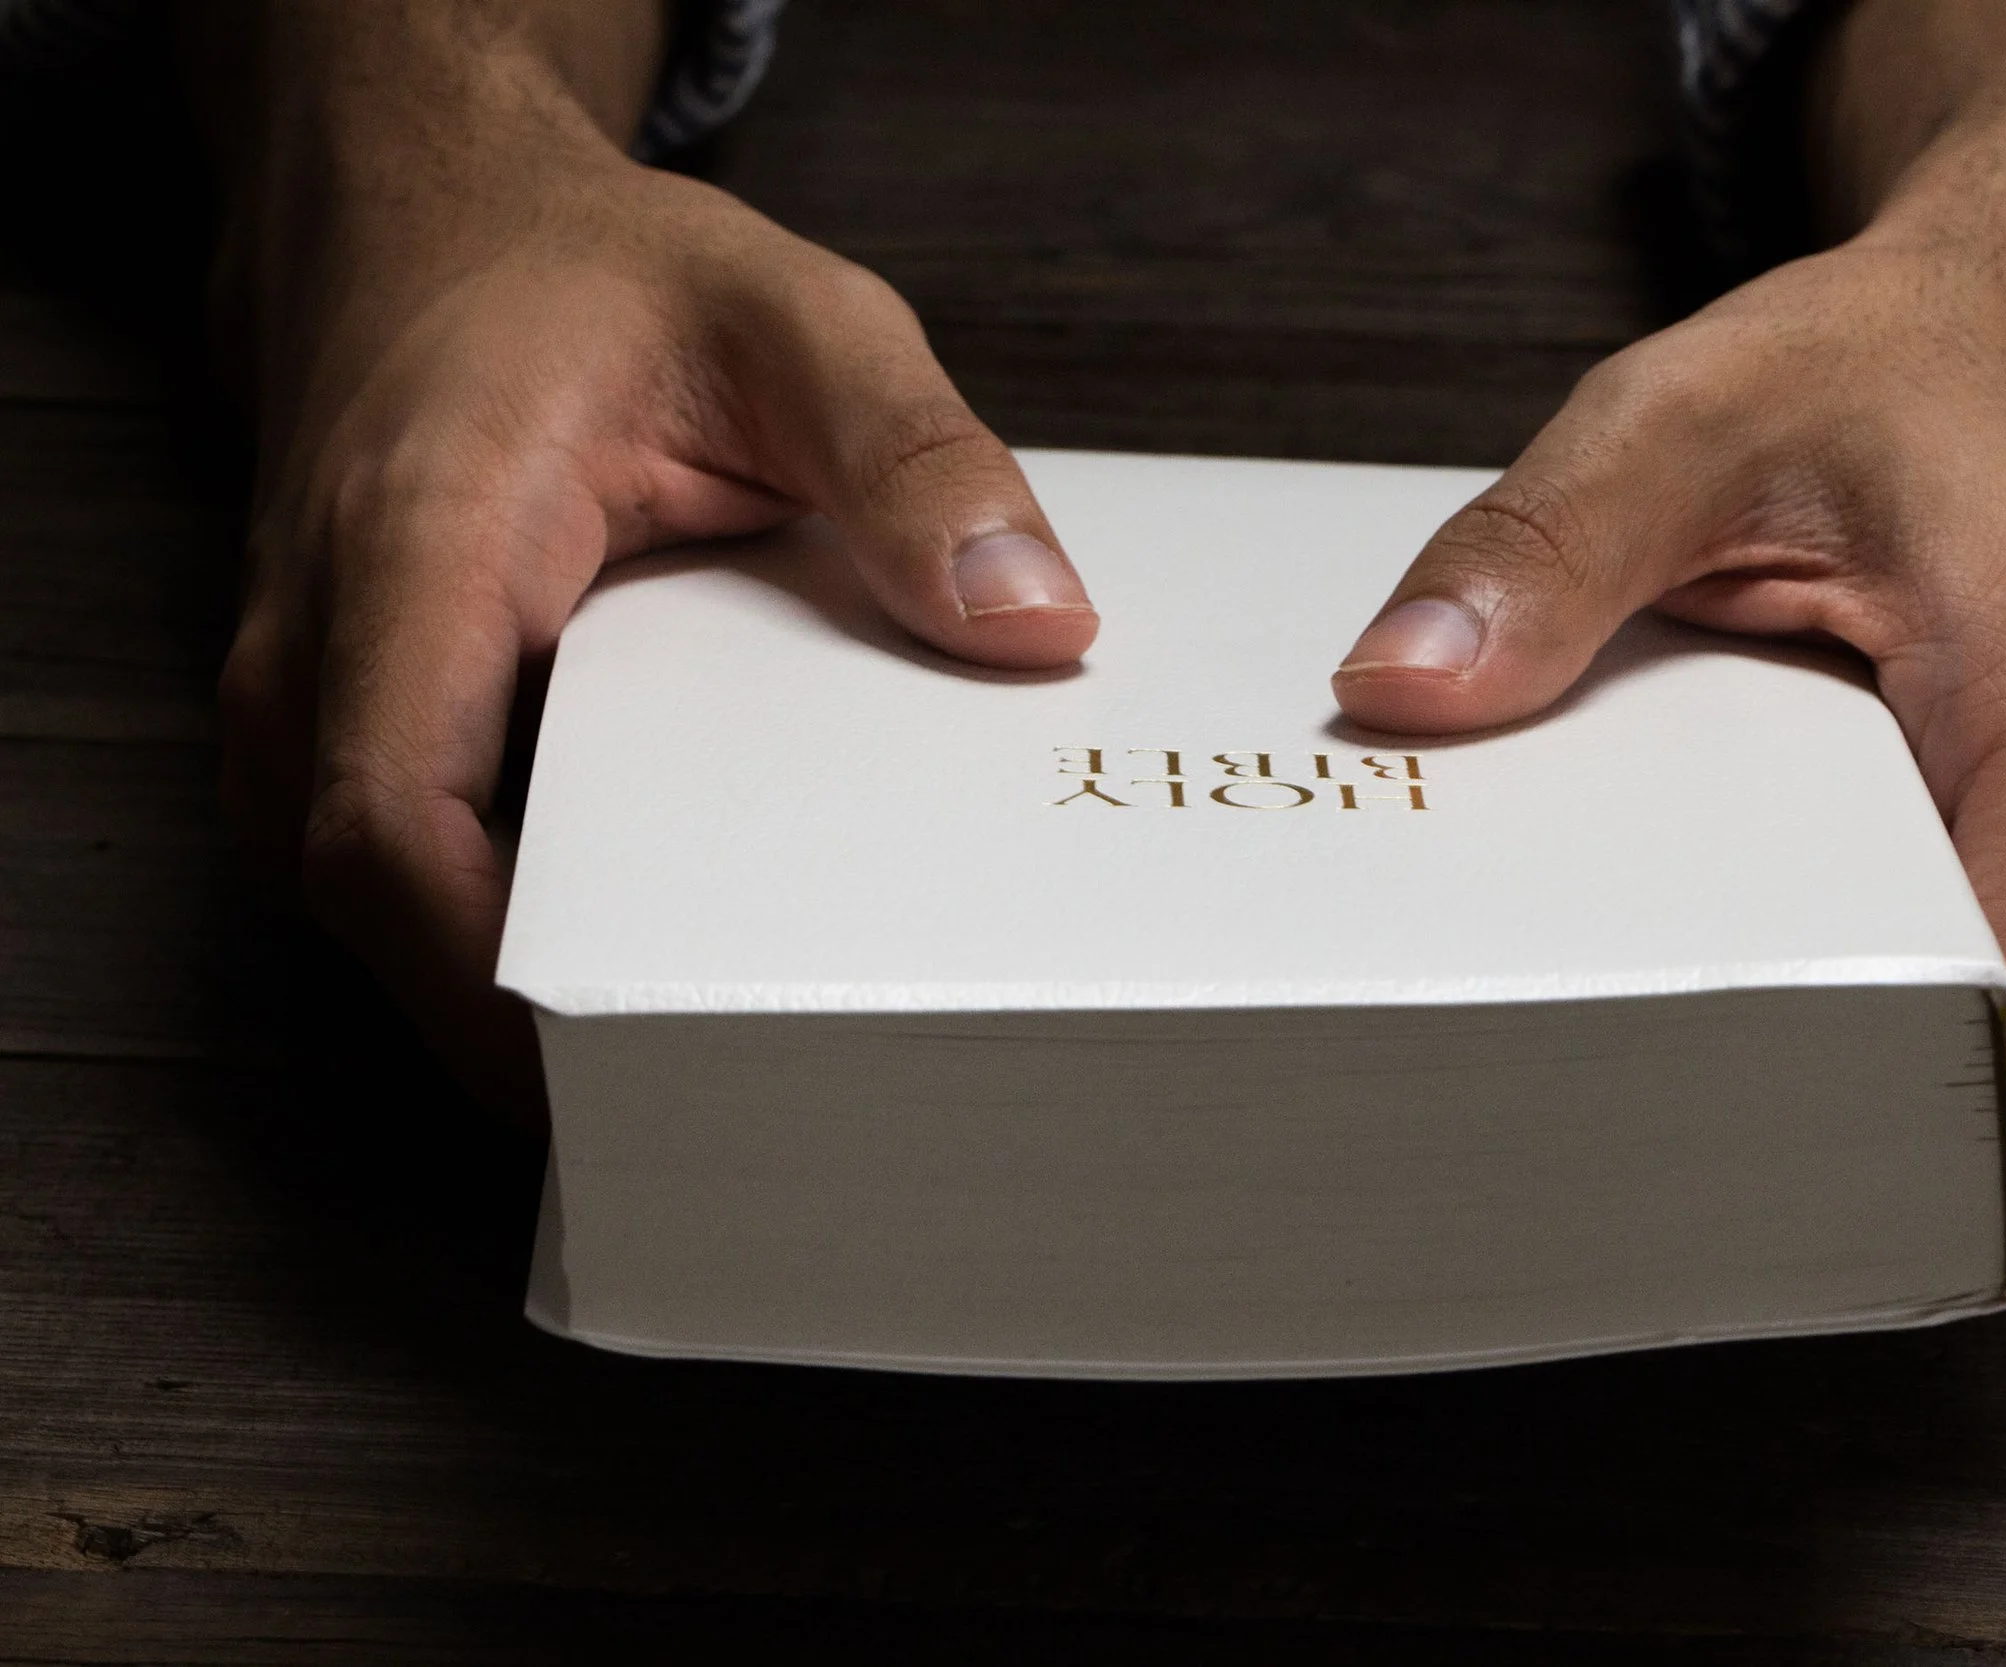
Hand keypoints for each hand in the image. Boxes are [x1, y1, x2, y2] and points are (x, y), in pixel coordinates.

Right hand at [201, 18, 1093, 1115]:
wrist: (424, 219)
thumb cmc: (586, 272)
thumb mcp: (790, 320)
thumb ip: (915, 457)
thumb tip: (1036, 624)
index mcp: (418, 552)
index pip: (390, 827)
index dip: (492, 986)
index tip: (641, 1074)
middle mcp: (322, 651)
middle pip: (387, 908)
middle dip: (543, 1023)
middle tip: (755, 1100)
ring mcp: (313, 699)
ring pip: (390, 902)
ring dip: (534, 975)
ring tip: (732, 1038)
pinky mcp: (353, 722)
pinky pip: (418, 856)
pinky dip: (530, 907)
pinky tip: (675, 920)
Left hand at [1332, 0, 2005, 1153]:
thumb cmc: (1907, 362)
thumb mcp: (1693, 410)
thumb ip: (1548, 545)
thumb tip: (1402, 687)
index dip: (1887, 1123)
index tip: (1696, 1119)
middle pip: (1991, 1071)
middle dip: (1801, 1093)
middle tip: (1600, 1065)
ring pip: (1982, 1042)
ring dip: (1822, 1031)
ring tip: (1649, 977)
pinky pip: (1971, 984)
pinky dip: (1849, 973)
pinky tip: (1723, 916)